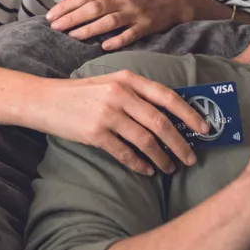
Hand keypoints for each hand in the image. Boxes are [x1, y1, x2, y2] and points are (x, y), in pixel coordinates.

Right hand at [37, 70, 210, 175]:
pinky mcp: (95, 133)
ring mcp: (107, 113)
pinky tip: (147, 170)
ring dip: (162, 158)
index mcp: (128, 78)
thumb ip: (136, 94)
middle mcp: (120, 93)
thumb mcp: (109, 83)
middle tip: (191, 158)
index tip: (205, 128)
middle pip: (160, 122)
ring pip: (146, 140)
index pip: (167, 96)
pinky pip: (125, 153)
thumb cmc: (81, 94)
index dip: (189, 113)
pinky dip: (140, 164)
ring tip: (170, 169)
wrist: (45, 100)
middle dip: (180, 143)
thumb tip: (169, 115)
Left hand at [48, 0, 189, 50]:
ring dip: (89, 29)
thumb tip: (71, 7)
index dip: (66, 6)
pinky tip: (104, 46)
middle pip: (93, 8)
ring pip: (108, 21)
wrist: (172, 0)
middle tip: (55, 28)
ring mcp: (134, 12)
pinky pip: (130, 34)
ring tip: (73, 37)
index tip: (50, 16)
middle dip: (72, 18)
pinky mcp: (146, 26)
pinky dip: (117, 40)